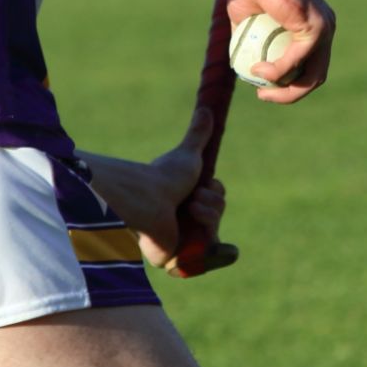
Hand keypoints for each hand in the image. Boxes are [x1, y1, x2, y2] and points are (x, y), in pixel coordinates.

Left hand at [78, 109, 226, 269]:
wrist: (149, 202)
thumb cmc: (165, 177)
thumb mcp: (188, 153)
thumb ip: (198, 134)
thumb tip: (208, 109)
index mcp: (185, 197)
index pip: (217, 198)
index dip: (214, 191)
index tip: (202, 184)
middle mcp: (183, 217)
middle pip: (218, 212)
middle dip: (211, 203)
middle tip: (192, 198)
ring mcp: (182, 238)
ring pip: (215, 230)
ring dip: (207, 216)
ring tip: (187, 210)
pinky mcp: (181, 257)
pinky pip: (211, 255)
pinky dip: (212, 247)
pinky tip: (198, 233)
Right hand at [227, 0, 335, 102]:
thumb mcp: (245, 19)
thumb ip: (248, 40)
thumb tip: (241, 64)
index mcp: (312, 26)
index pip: (309, 65)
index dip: (287, 83)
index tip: (262, 88)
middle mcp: (324, 29)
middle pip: (315, 75)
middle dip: (289, 93)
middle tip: (263, 95)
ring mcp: (324, 29)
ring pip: (313, 74)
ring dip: (287, 90)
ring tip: (261, 90)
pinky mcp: (317, 28)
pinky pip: (297, 59)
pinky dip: (278, 70)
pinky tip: (259, 71)